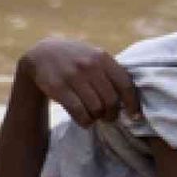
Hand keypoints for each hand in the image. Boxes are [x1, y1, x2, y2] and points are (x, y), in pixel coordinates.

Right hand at [16, 38, 139, 127]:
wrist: (42, 54)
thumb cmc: (76, 60)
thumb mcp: (94, 57)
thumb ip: (111, 73)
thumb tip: (131, 100)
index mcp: (102, 57)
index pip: (125, 84)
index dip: (132, 104)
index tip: (134, 116)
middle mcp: (90, 65)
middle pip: (111, 100)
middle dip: (112, 114)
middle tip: (109, 117)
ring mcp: (73, 75)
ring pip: (95, 109)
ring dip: (97, 118)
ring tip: (95, 117)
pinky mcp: (58, 87)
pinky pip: (79, 112)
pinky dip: (85, 122)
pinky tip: (85, 121)